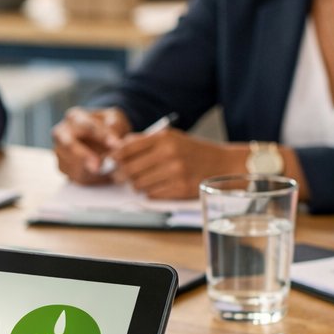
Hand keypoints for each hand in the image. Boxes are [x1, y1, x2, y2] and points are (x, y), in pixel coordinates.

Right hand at [52, 107, 130, 182]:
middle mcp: (62, 133)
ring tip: (110, 172)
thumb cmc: (108, 125)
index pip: (86, 125)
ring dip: (90, 171)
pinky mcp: (63, 167)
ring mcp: (59, 151)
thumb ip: (115, 127)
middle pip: (68, 145)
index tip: (116, 144)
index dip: (101, 135)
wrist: (100, 136)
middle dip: (84, 156)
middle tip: (98, 167)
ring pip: (70, 164)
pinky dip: (92, 179)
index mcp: (74, 117)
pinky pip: (75, 177)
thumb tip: (115, 143)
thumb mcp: (115, 119)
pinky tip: (106, 177)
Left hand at [111, 129, 244, 199]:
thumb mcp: (170, 138)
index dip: (114, 157)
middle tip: (120, 176)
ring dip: (137, 185)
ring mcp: (175, 173)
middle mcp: (169, 154)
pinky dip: (151, 192)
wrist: (222, 164)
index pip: (127, 149)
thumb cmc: (191, 150)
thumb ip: (144, 141)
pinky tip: (158, 186)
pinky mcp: (180, 189)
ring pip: (138, 185)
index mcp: (163, 138)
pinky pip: (152, 195)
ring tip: (144, 180)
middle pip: (129, 170)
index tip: (111, 161)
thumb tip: (116, 149)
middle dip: (121, 175)